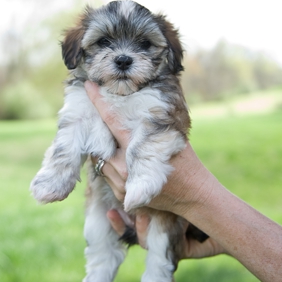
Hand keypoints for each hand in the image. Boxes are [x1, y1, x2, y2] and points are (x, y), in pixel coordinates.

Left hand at [85, 81, 225, 257]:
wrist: (192, 193)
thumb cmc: (186, 161)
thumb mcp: (173, 136)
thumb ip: (156, 121)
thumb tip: (151, 94)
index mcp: (137, 148)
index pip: (112, 120)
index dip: (99, 102)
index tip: (89, 86)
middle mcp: (125, 167)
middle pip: (99, 144)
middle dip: (99, 135)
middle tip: (102, 124)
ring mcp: (121, 183)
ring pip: (100, 161)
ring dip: (104, 152)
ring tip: (118, 146)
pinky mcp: (121, 195)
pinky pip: (105, 176)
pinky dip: (110, 167)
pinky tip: (123, 163)